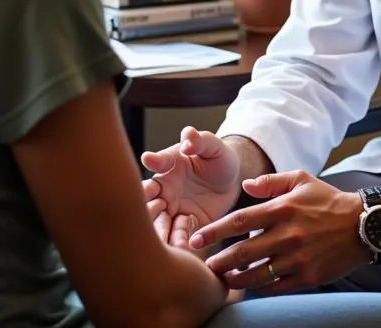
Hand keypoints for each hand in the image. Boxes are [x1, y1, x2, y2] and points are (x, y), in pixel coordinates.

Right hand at [142, 126, 241, 246]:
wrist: (233, 178)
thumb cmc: (218, 156)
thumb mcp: (212, 145)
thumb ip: (199, 140)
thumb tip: (188, 135)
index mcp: (168, 167)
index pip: (155, 166)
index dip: (151, 168)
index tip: (150, 166)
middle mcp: (165, 190)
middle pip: (148, 201)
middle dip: (147, 208)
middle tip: (157, 208)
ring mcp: (174, 210)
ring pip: (160, 223)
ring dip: (161, 231)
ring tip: (170, 237)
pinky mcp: (187, 226)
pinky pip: (178, 237)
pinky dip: (178, 242)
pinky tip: (184, 244)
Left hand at [191, 170, 366, 293]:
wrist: (362, 225)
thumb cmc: (328, 201)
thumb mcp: (300, 179)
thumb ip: (271, 182)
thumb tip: (246, 185)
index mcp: (283, 209)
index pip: (239, 220)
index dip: (214, 231)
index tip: (197, 238)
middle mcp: (287, 235)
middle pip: (242, 252)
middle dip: (219, 260)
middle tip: (204, 265)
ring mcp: (297, 259)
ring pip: (256, 274)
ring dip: (235, 278)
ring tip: (223, 279)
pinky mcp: (307, 278)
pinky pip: (276, 287)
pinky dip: (259, 288)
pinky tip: (250, 286)